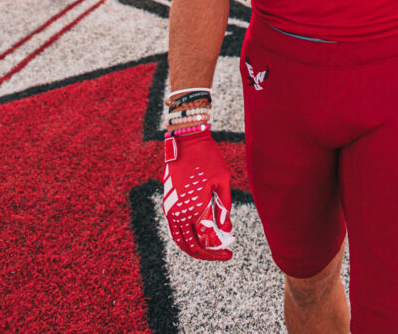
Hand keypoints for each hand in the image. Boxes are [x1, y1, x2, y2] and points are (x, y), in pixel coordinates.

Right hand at [162, 128, 234, 259]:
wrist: (186, 141)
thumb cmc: (209, 159)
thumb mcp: (223, 182)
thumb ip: (224, 209)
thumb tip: (227, 232)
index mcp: (195, 209)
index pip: (207, 241)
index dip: (219, 250)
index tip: (229, 253)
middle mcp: (180, 213)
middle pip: (191, 246)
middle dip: (207, 254)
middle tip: (222, 255)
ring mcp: (171, 209)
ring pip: (180, 240)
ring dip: (194, 248)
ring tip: (210, 249)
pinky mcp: (168, 204)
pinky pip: (174, 229)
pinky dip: (185, 238)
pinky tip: (198, 237)